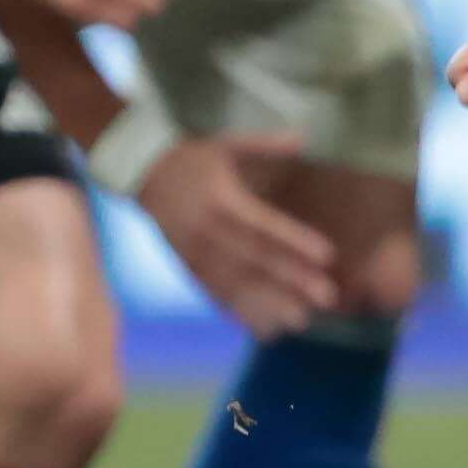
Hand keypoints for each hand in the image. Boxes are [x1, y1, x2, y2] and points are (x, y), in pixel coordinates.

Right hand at [138, 132, 339, 333]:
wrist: (139, 172)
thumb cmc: (192, 157)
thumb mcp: (225, 143)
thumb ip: (264, 145)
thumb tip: (303, 137)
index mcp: (220, 199)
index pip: (263, 225)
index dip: (295, 241)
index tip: (328, 255)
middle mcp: (205, 231)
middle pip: (254, 261)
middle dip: (292, 281)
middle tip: (328, 297)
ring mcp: (193, 253)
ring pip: (235, 285)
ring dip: (269, 305)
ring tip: (303, 321)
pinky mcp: (186, 267)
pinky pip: (214, 294)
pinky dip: (239, 313)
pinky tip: (265, 330)